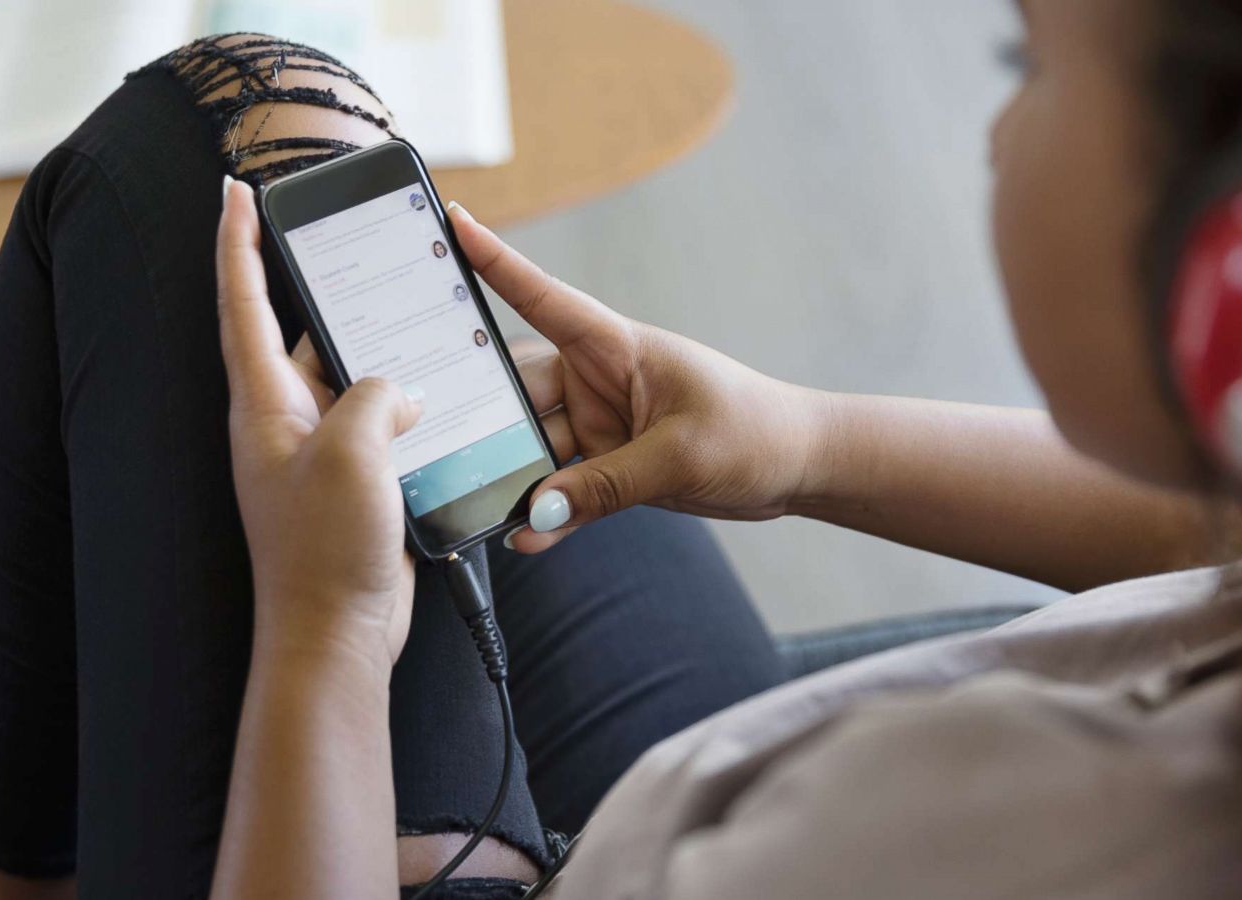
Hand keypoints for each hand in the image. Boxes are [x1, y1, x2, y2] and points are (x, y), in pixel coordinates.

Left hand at [217, 177, 421, 662]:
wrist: (336, 633)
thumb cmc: (322, 550)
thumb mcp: (351, 453)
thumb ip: (377, 398)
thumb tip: (403, 392)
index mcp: (263, 405)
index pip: (243, 304)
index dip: (238, 243)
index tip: (235, 190)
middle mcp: (286, 421)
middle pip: (304, 334)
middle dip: (328, 294)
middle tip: (353, 244)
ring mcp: (320, 451)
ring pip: (354, 379)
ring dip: (385, 357)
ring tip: (420, 322)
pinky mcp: (355, 480)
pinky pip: (382, 423)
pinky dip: (409, 405)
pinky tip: (442, 396)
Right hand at [448, 202, 828, 551]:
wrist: (797, 466)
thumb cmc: (754, 432)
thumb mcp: (680, 457)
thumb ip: (606, 485)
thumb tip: (540, 511)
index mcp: (618, 348)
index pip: (544, 299)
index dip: (496, 262)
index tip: (452, 223)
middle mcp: (599, 380)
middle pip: (522, 390)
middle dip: (486, 415)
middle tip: (444, 445)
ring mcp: (601, 423)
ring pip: (534, 445)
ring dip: (512, 476)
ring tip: (480, 506)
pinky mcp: (610, 464)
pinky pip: (564, 489)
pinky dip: (548, 513)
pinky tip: (529, 537)